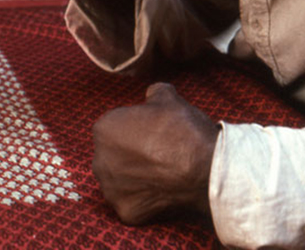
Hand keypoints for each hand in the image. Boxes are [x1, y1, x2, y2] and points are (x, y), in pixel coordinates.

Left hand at [92, 82, 218, 225]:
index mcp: (103, 128)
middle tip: (156, 154)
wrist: (205, 169)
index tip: (152, 133)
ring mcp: (110, 189)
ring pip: (119, 181)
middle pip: (113, 154)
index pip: (114, 126)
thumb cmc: (184, 131)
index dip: (135, 128)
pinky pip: (132, 203)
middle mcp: (99, 159)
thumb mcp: (170, 99)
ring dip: (134, 178)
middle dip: (130, 154)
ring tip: (159, 173)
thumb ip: (154, 92)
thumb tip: (152, 92)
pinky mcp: (125, 211)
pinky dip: (144, 199)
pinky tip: (161, 192)